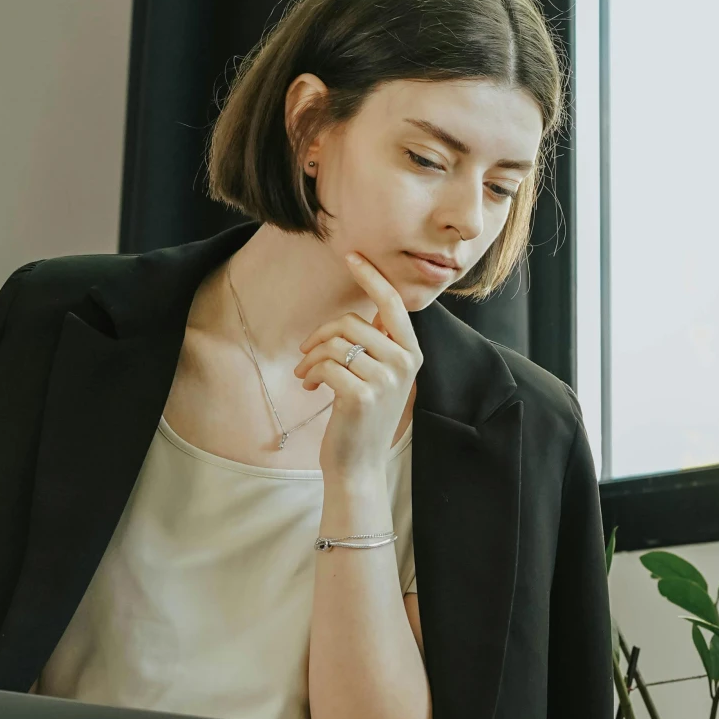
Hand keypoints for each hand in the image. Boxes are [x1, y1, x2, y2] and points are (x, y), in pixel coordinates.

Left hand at [299, 252, 422, 482]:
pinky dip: (310, 374)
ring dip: (312, 358)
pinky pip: (326, 365)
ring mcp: (386, 380)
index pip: (393, 304)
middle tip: (307, 356)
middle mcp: (405, 363)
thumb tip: (365, 311)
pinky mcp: (363, 395)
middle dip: (321, 336)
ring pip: (336, 343)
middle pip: (352, 322)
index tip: (351, 255)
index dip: (372, 277)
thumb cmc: (364, 417)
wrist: (359, 464)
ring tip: (306, 375)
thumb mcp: (380, 376)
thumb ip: (379, 344)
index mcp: (412, 353)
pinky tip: (310, 388)